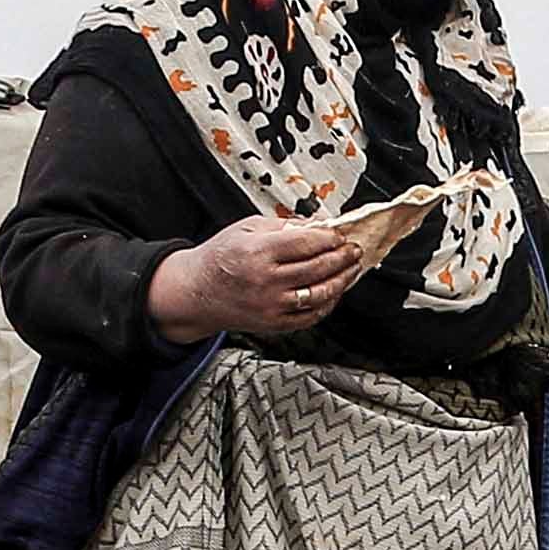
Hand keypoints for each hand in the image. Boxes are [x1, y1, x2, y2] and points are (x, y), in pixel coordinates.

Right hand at [152, 215, 368, 343]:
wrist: (195, 292)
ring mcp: (271, 305)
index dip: (330, 238)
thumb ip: (283, 225)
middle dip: (343, 257)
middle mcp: (266, 281)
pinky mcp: (274, 324)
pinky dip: (328, 303)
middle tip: (353, 250)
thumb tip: (316, 225)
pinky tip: (335, 291)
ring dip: (342, 280)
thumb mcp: (246, 228)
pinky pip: (310, 316)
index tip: (341, 234)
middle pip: (318, 268)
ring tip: (351, 269)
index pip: (307, 243)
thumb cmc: (219, 257)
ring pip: (320, 294)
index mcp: (258, 252)